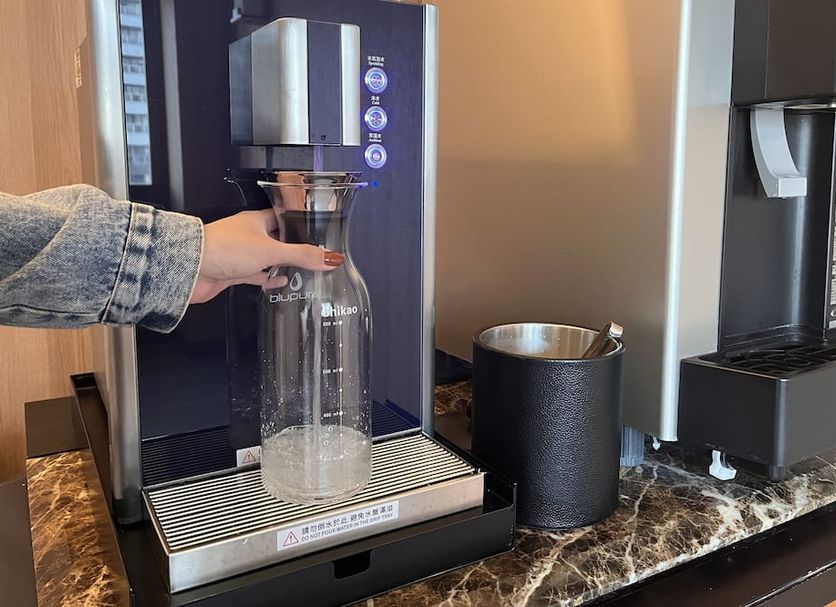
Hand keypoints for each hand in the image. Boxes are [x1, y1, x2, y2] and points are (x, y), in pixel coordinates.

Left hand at [191, 209, 342, 303]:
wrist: (191, 268)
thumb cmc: (222, 248)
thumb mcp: (271, 251)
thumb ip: (301, 255)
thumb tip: (330, 257)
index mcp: (257, 221)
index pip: (284, 217)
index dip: (300, 223)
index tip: (317, 229)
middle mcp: (249, 235)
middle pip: (278, 239)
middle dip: (294, 247)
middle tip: (314, 254)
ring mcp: (241, 254)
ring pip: (268, 258)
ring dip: (282, 265)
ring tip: (302, 270)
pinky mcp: (234, 272)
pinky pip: (256, 274)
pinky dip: (268, 279)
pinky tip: (279, 283)